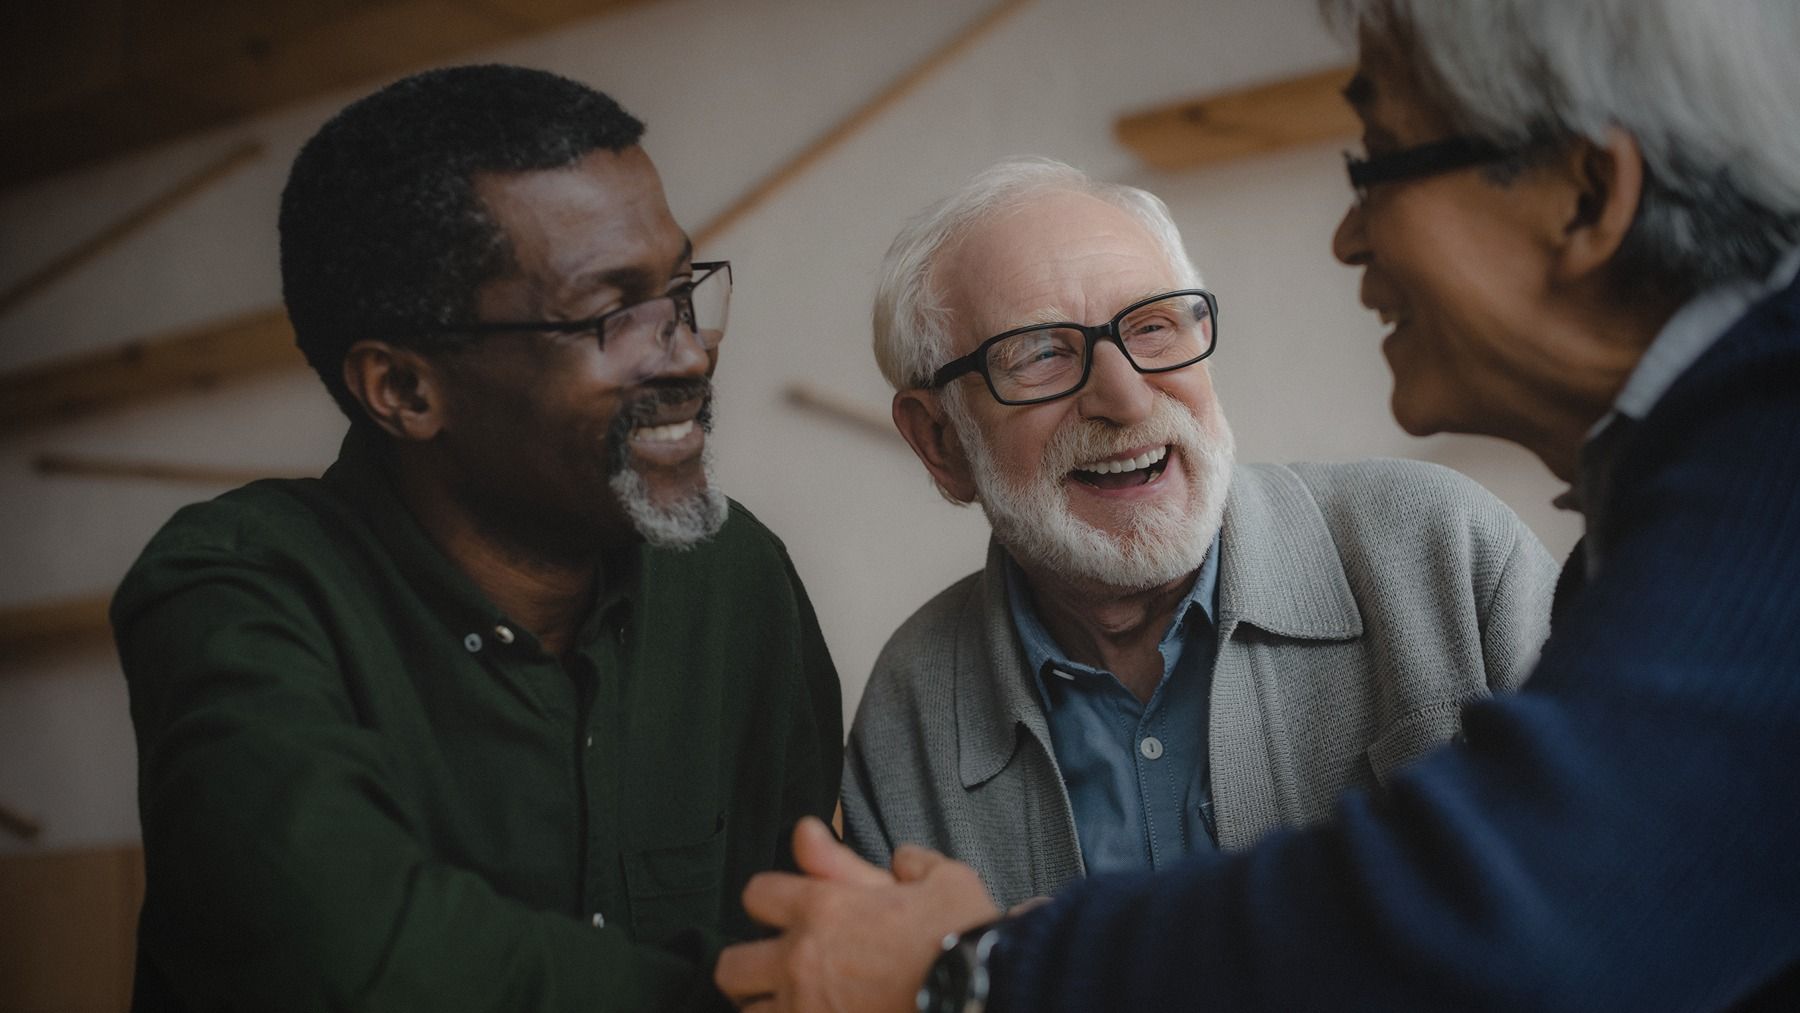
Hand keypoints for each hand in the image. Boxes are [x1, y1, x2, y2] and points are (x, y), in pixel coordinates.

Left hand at [715, 817, 1000, 1010]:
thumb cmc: (965, 937)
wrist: (985, 994)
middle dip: (750, 966)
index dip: (773, 898)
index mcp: (822, 909)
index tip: (793, 909)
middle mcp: (801, 962)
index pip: (756, 894)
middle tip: (780, 971)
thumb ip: (909, 863)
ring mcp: (806, 1011)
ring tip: (797, 1006)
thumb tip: (897, 857)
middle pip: (731, 965)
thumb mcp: (942, 880)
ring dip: (767, 1008)